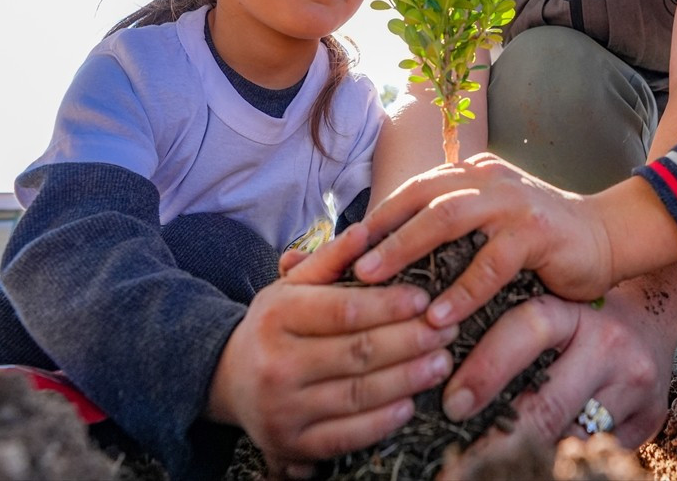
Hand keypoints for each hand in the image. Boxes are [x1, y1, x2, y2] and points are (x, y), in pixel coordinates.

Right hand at [208, 225, 458, 478]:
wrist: (228, 380)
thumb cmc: (276, 324)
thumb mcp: (293, 286)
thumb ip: (330, 260)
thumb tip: (365, 231)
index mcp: (276, 315)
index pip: (343, 309)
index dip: (389, 305)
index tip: (426, 298)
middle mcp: (274, 363)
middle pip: (357, 352)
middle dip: (410, 341)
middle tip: (448, 331)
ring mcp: (281, 409)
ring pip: (358, 394)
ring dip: (408, 379)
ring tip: (442, 363)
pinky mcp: (290, 444)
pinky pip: (345, 436)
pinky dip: (381, 422)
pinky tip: (410, 404)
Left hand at [354, 154, 615, 327]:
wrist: (610, 235)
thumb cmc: (540, 243)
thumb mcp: (489, 229)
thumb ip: (448, 234)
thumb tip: (386, 260)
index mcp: (469, 174)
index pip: (409, 192)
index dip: (370, 220)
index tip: (333, 254)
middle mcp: (486, 179)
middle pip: (419, 198)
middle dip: (377, 231)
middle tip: (343, 265)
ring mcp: (512, 202)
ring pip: (448, 218)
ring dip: (407, 248)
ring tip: (376, 282)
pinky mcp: (537, 231)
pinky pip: (492, 261)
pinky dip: (463, 289)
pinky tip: (439, 316)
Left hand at [442, 265, 676, 452]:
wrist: (651, 319)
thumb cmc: (581, 317)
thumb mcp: (550, 310)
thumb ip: (508, 333)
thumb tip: (441, 370)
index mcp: (572, 311)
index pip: (526, 331)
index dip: (486, 369)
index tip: (452, 404)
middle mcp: (607, 346)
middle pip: (548, 404)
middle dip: (499, 439)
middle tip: (460, 464)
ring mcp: (632, 386)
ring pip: (572, 438)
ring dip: (530, 454)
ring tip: (488, 467)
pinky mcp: (648, 420)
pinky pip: (597, 451)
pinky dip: (564, 459)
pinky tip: (537, 462)